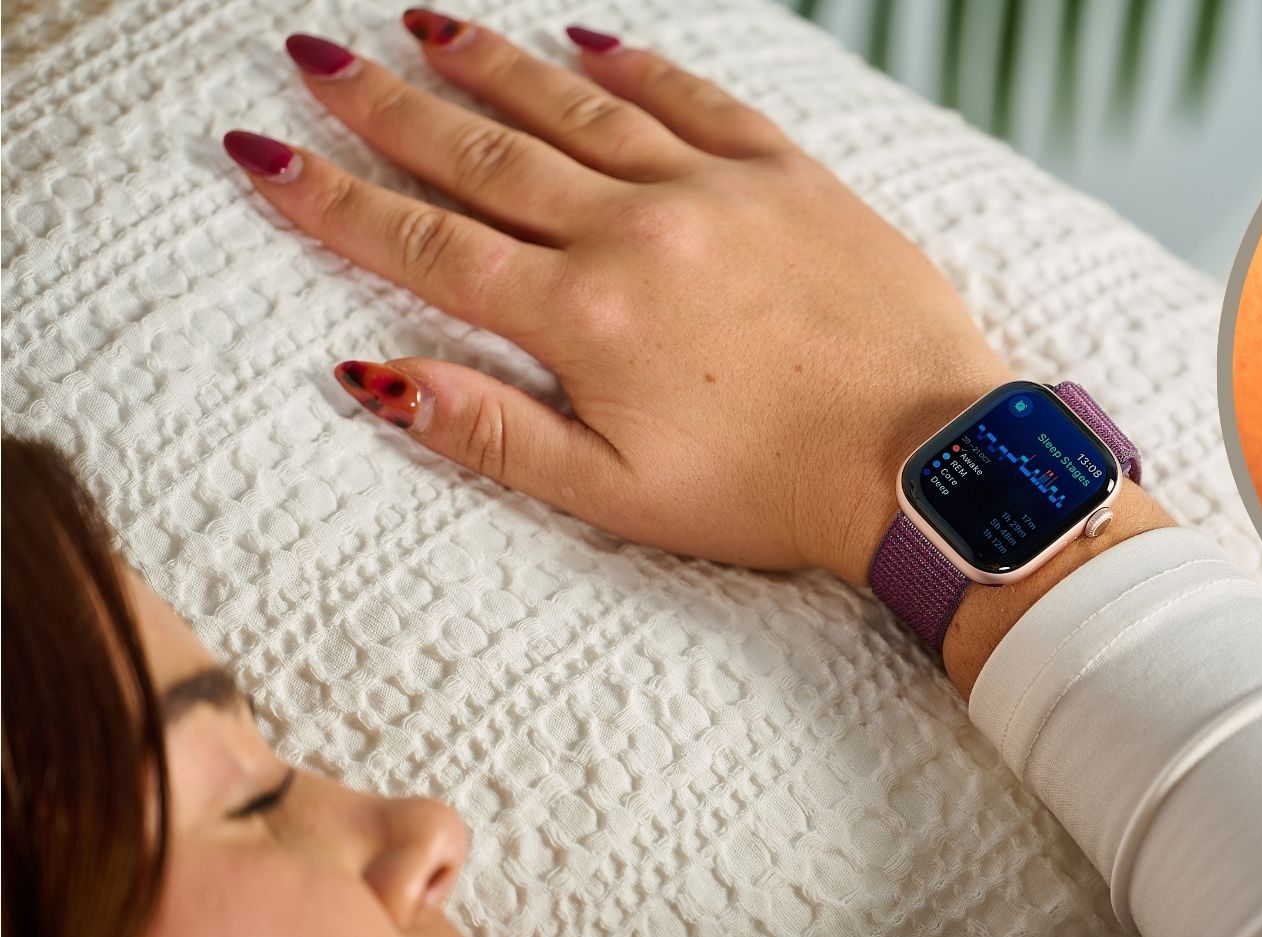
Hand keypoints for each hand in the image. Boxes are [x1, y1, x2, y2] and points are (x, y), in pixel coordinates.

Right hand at [230, 13, 1012, 585]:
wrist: (928, 462)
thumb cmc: (775, 495)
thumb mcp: (618, 495)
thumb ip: (493, 434)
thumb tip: (372, 377)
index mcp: (584, 319)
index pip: (426, 245)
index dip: (334, 200)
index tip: (264, 153)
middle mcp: (637, 233)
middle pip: (485, 157)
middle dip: (389, 107)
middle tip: (316, 55)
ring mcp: (716, 191)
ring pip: (577, 111)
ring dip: (492, 67)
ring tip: (424, 27)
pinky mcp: (790, 175)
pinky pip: (695, 97)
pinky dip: (633, 66)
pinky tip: (583, 42)